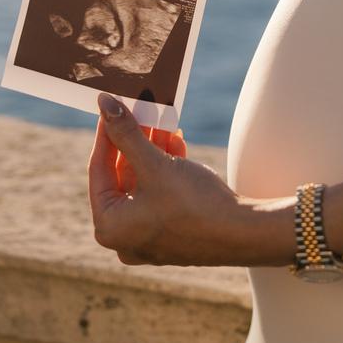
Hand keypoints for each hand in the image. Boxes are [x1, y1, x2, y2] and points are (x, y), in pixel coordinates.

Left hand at [88, 92, 280, 266]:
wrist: (244, 233)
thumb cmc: (193, 204)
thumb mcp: (155, 164)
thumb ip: (126, 133)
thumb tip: (104, 104)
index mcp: (110, 227)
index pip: (98, 171)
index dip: (106, 134)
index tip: (110, 108)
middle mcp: (125, 237)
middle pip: (122, 177)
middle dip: (134, 141)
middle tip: (139, 111)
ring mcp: (149, 237)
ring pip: (143, 183)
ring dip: (152, 151)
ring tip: (162, 121)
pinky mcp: (172, 232)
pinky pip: (160, 194)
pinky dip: (166, 169)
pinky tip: (177, 142)